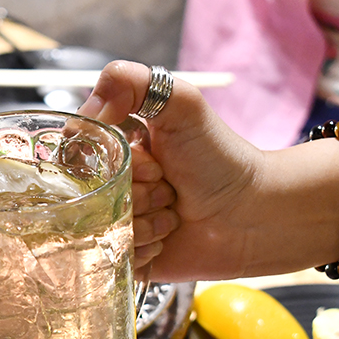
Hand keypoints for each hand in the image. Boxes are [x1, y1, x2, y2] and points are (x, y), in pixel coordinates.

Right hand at [79, 61, 265, 281]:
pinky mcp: (125, 255)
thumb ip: (130, 82)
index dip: (118, 165)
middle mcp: (112, 185)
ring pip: (101, 229)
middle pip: (92, 196)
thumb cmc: (220, 159)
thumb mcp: (182, 104)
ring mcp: (117, 221)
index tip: (154, 164)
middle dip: (136, 195)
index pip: (84, 159)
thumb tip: (86, 113)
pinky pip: (110, 256)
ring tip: (172, 216)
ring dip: (143, 224)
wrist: (254, 214)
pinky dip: (141, 250)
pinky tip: (166, 239)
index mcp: (115, 149)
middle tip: (169, 190)